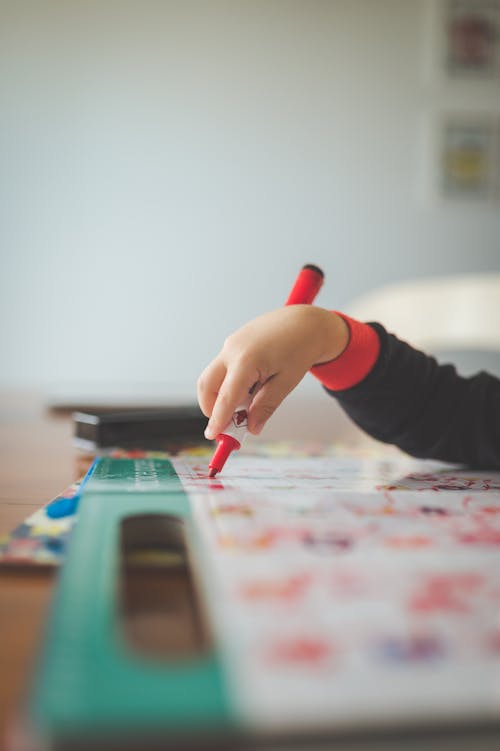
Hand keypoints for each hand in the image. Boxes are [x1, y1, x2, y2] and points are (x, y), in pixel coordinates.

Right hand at [198, 306, 348, 439]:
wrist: (306, 321)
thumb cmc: (300, 349)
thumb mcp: (286, 383)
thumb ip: (266, 406)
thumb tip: (252, 428)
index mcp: (246, 360)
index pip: (225, 397)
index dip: (217, 419)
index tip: (213, 436)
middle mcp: (232, 350)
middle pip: (206, 385)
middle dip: (211, 408)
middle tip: (228, 423)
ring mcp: (230, 343)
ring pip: (213, 376)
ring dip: (222, 395)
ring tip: (250, 400)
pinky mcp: (233, 341)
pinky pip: (223, 367)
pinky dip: (230, 382)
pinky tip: (253, 384)